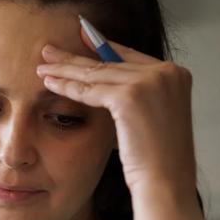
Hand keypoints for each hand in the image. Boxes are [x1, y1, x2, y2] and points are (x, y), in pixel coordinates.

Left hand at [35, 25, 196, 198]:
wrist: (166, 183)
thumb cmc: (157, 160)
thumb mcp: (153, 118)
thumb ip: (138, 96)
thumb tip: (108, 85)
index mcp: (176, 74)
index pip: (130, 56)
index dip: (102, 48)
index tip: (81, 37)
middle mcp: (167, 72)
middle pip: (111, 62)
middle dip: (77, 58)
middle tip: (50, 51)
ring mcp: (150, 82)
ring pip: (97, 74)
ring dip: (66, 70)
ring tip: (42, 66)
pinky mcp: (131, 96)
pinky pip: (90, 90)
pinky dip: (68, 87)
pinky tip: (49, 83)